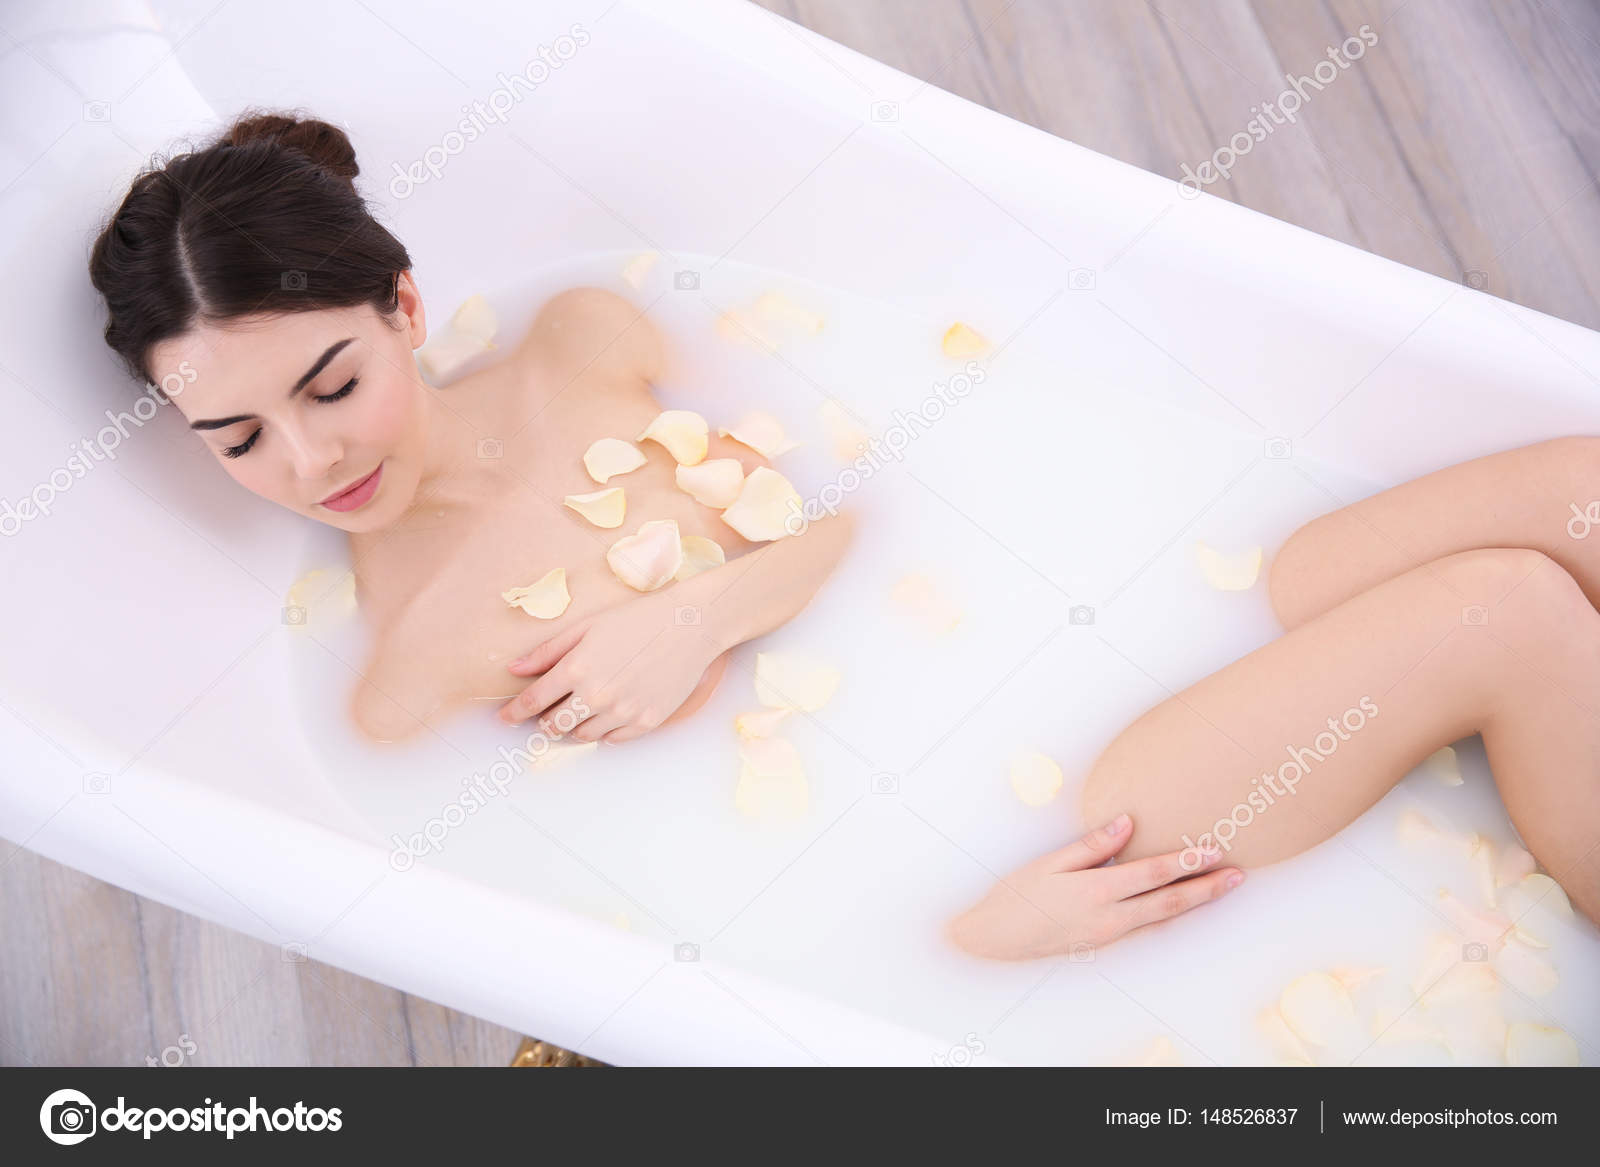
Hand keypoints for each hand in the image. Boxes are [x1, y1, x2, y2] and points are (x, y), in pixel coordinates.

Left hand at [497, 591, 723, 744]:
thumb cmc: (638, 620)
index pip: (533, 701)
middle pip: (554, 725)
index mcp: (577, 668)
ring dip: (574, 727)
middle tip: (549, 711)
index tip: (504, 718)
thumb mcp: (587, 627)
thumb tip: (513, 670)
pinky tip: (608, 714)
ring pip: (582, 736)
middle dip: (545, 721)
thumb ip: (547, 652)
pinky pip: (612, 740)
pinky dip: (604, 731)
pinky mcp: (647, 722)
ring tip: (582, 708)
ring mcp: (623, 712)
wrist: (690, 626)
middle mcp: (597, 695)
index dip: (514, 713)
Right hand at [945, 814, 1243, 960]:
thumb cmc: (1017, 895)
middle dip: (1206, 889)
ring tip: (1220, 889)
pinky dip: (1170, 914)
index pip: (1152, 875)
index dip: (1185, 862)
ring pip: (1163, 918)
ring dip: (1195, 903)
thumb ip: (1092, 845)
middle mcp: (1110, 918)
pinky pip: (1146, 927)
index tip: (1212, 850)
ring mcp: (1109, 935)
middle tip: (1237, 876)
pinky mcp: (1104, 942)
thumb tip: (1127, 823)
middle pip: (1169, 902)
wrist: (995, 938)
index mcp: (1096, 893)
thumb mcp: (1050, 863)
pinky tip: (1182, 904)